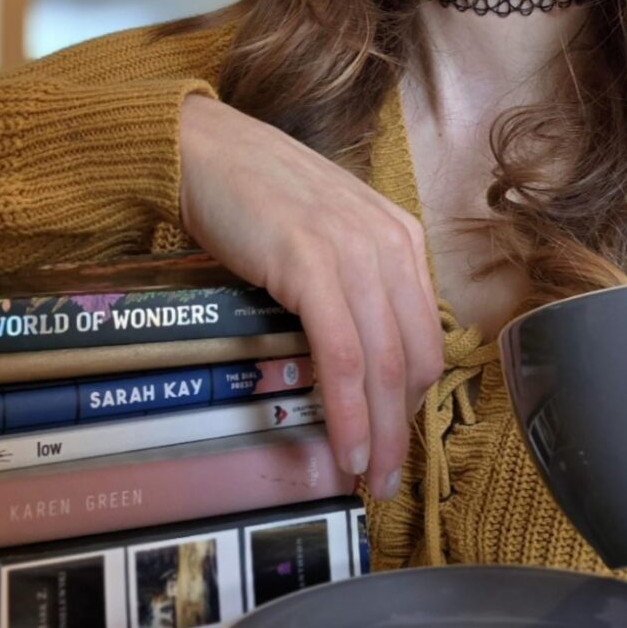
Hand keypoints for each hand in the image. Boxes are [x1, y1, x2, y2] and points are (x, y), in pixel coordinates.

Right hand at [179, 93, 442, 499]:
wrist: (201, 149)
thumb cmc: (255, 194)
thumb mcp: (325, 234)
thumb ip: (353, 281)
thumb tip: (359, 355)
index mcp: (400, 237)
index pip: (425, 335)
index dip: (415, 399)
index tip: (397, 440)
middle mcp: (389, 244)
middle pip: (413, 357)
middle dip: (404, 428)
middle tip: (387, 478)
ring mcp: (353, 251)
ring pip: (383, 364)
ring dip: (380, 432)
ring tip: (369, 476)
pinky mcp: (310, 263)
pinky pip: (342, 354)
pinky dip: (348, 409)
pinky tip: (345, 446)